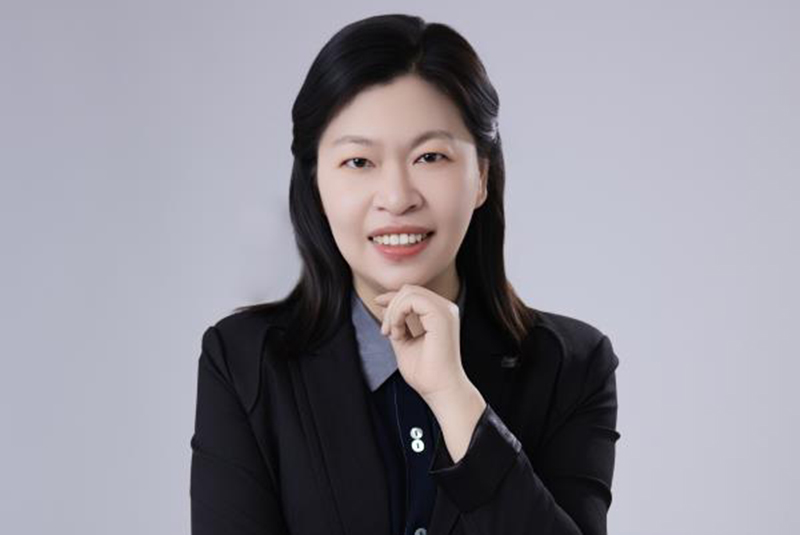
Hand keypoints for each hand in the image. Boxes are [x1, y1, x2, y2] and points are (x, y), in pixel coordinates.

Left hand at [374, 284, 467, 400]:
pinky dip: (397, 314)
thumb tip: (385, 307)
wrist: (440, 390)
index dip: (393, 298)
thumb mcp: (404, 343)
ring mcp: (445, 310)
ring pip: (409, 292)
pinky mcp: (441, 316)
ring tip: (393, 334)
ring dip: (393, 312)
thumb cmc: (426, 373)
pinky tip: (398, 333)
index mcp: (440, 314)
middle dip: (391, 306)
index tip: (377, 305)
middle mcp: (446, 309)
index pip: (413, 293)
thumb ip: (397, 324)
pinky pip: (411, 300)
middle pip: (409, 290)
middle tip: (386, 332)